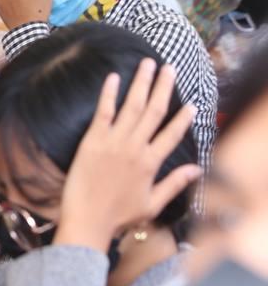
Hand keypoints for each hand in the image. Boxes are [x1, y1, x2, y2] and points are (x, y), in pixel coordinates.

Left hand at [57, 59, 201, 252]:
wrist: (87, 222)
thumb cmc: (118, 217)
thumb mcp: (153, 204)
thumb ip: (175, 183)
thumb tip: (198, 169)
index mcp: (151, 163)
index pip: (172, 134)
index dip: (183, 118)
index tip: (191, 103)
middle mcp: (135, 148)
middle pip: (154, 111)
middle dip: (163, 87)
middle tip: (169, 68)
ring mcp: (113, 142)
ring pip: (132, 107)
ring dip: (141, 83)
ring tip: (148, 64)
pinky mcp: (92, 141)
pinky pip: (103, 112)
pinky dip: (109, 94)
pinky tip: (114, 77)